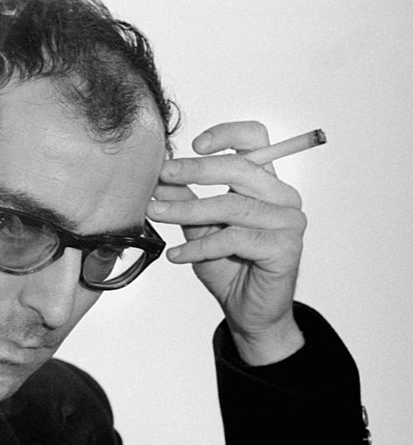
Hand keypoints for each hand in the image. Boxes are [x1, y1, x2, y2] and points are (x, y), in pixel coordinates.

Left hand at [147, 122, 306, 364]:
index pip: (255, 139)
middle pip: (240, 167)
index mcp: (264, 182)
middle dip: (195, 170)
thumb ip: (185, 199)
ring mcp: (288, 221)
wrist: (247, 310)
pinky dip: (199, 246)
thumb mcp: (199, 226)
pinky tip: (177, 254)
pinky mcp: (285, 247)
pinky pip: (234, 239)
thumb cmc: (227, 264)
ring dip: (187, 210)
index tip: (193, 144)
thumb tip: (159, 176)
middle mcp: (282, 196)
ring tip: (156, 214)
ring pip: (232, 206)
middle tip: (161, 176)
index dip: (225, 134)